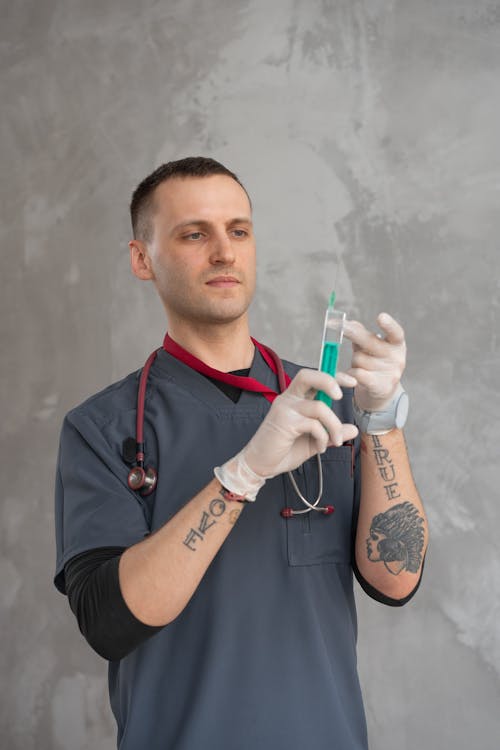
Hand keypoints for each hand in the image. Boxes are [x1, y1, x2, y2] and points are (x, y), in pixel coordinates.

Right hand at [243, 368, 357, 477]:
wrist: (261, 465)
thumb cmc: (283, 451)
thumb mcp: (313, 441)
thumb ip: (331, 433)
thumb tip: (354, 430)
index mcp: (294, 399)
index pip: (313, 378)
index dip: (333, 376)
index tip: (352, 383)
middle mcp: (288, 399)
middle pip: (309, 376)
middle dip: (329, 381)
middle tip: (341, 396)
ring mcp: (285, 409)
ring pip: (320, 407)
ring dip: (334, 426)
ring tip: (334, 442)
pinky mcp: (285, 422)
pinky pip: (314, 424)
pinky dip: (322, 438)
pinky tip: (319, 448)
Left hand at [343, 313, 405, 412]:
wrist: (382, 390)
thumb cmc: (375, 362)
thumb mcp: (371, 347)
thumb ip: (362, 334)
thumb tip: (350, 323)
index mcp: (397, 344)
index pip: (396, 333)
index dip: (389, 325)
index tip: (380, 316)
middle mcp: (397, 358)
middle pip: (370, 342)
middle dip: (353, 333)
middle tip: (339, 325)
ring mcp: (391, 373)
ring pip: (358, 359)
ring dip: (354, 361)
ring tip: (361, 367)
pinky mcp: (382, 387)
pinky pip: (357, 374)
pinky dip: (350, 374)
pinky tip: (351, 376)